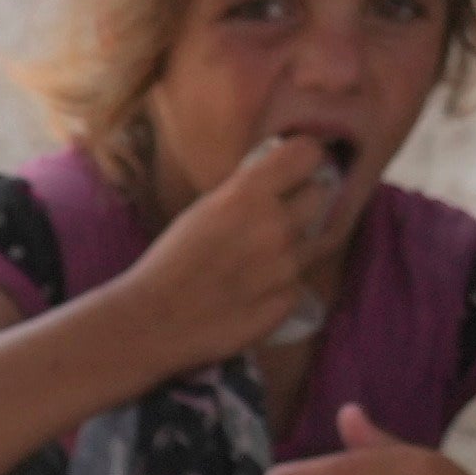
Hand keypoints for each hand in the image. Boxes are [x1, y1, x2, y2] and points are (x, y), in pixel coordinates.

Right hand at [106, 131, 363, 375]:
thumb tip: (279, 178)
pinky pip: (297, 284)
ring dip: (293, 247)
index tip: (298, 169)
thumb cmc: (170, 260)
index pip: (308, 154)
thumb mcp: (205, 207)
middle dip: (304, 202)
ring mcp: (286, 267)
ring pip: (313, 242)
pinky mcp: (287, 303)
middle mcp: (276, 225)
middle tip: (280, 217)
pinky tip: (252, 293)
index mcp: (249, 193)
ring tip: (258, 262)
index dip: (305, 160)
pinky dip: (281, 287)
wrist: (154, 320)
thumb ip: (247, 190)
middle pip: (320, 195)